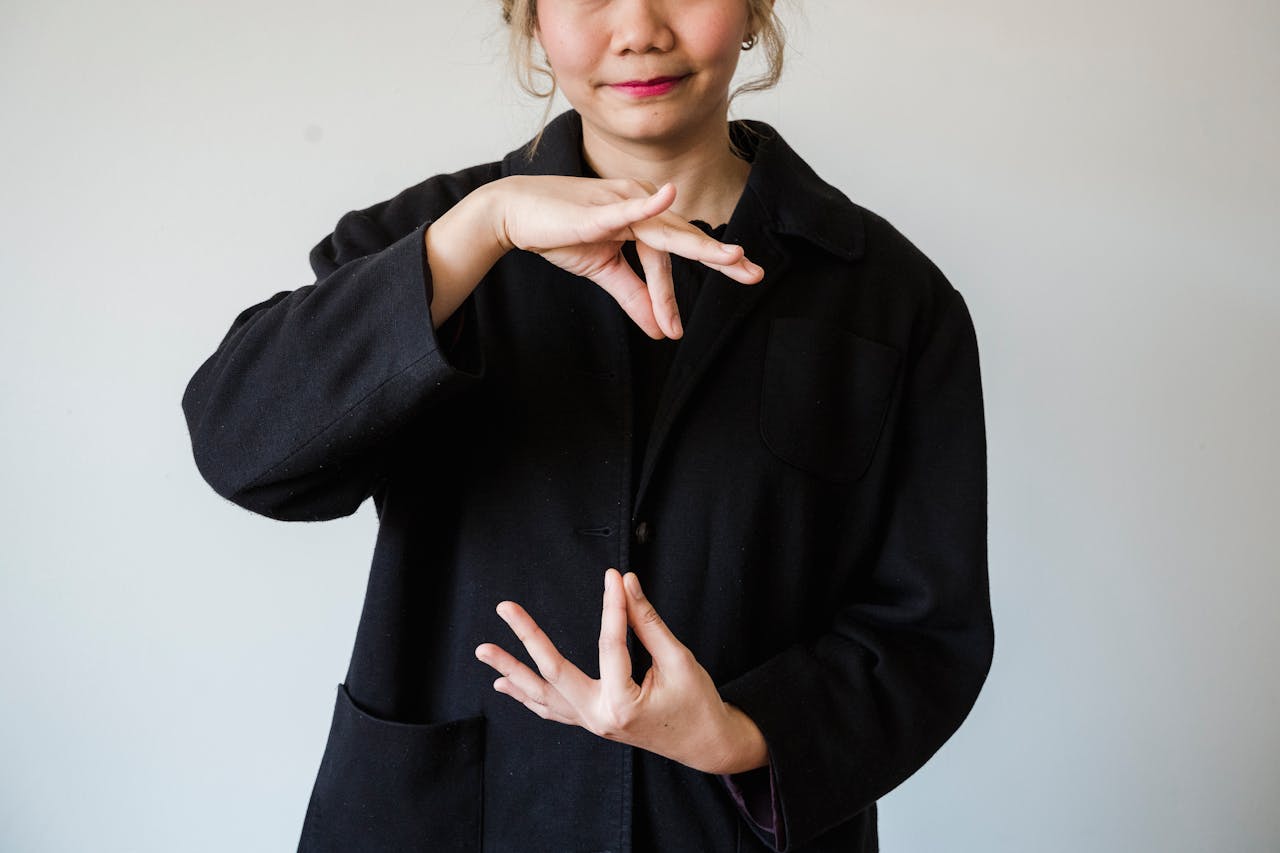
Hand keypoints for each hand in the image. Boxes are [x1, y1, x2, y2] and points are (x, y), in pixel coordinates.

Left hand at [474, 568, 768, 774]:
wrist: (707, 744)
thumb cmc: (697, 703)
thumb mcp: (679, 660)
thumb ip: (648, 622)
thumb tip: (626, 583)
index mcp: (623, 704)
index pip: (611, 645)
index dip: (613, 606)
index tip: (613, 576)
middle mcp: (599, 718)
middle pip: (553, 673)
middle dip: (527, 637)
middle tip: (505, 607)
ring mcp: (591, 724)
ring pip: (543, 696)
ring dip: (511, 672)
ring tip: (484, 650)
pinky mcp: (592, 723)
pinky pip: (552, 711)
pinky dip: (527, 697)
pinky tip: (505, 685)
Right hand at [491, 175, 763, 339]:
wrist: (516, 215)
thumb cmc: (560, 233)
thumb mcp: (604, 271)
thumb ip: (635, 297)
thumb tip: (660, 331)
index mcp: (644, 219)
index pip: (672, 258)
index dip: (673, 296)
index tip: (676, 332)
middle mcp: (641, 204)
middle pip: (685, 238)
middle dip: (720, 258)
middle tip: (755, 274)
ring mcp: (622, 203)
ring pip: (666, 231)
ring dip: (699, 246)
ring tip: (731, 258)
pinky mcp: (600, 208)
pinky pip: (629, 208)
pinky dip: (651, 204)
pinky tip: (670, 196)